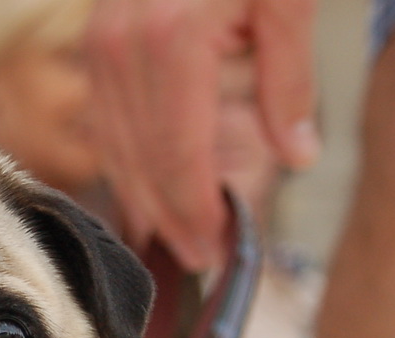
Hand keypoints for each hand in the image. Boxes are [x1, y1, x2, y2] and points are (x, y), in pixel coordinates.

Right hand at [86, 0, 318, 269]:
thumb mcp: (286, 2)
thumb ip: (288, 82)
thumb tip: (297, 156)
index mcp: (171, 45)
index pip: (177, 159)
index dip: (195, 213)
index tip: (215, 248)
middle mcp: (123, 52)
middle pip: (140, 162)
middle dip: (168, 217)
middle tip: (199, 256)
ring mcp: (101, 46)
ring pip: (114, 146)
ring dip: (144, 196)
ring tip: (175, 231)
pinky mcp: (96, 41)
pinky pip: (105, 119)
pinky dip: (128, 158)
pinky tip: (150, 182)